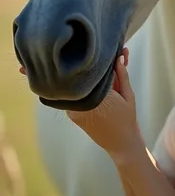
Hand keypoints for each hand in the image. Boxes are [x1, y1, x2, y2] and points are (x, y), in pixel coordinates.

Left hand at [19, 48, 144, 162]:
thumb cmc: (127, 119)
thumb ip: (122, 75)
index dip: (79, 60)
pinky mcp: (73, 115)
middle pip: (72, 80)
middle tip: (26, 66)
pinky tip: (59, 79)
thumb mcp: (128, 94)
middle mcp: (81, 103)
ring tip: (37, 69)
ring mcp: (74, 111)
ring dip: (65, 78)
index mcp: (96, 96)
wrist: (122, 145)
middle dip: (62, 68)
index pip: (85, 72)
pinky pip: (70, 97)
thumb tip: (118, 56)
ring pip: (68, 89)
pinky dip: (70, 89)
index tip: (60, 50)